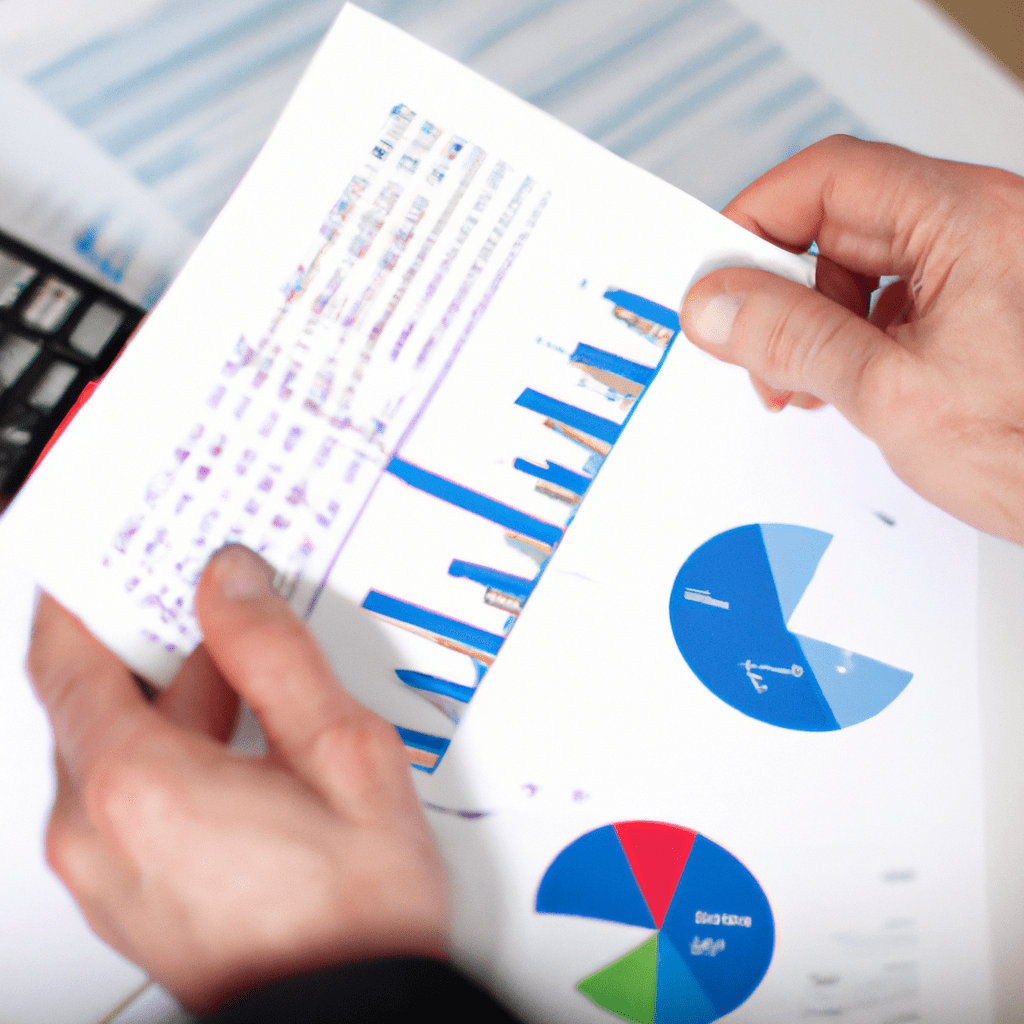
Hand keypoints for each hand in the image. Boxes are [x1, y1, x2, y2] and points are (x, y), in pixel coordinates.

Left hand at [27, 545, 447, 1011]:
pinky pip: (130, 797)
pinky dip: (173, 753)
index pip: (67, 657)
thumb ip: (277, 656)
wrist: (352, 1015)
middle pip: (95, 699)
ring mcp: (107, 870)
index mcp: (137, 785)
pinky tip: (248, 744)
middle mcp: (96, 832)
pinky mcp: (129, 893)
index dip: (83, 594)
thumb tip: (232, 585)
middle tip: (208, 595)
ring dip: (173, 701)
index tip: (110, 555)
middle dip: (151, 644)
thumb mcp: (341, 754)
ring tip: (251, 671)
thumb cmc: (352, 910)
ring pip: (116, 748)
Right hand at [681, 135, 1023, 545]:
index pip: (828, 179)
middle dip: (780, 289)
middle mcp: (979, 230)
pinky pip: (886, 302)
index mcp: (969, 221)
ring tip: (798, 381)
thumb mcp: (893, 393)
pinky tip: (837, 383)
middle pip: (838, 223)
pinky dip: (846, 340)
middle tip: (746, 345)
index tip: (715, 274)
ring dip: (809, 321)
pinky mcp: (975, 310)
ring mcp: (979, 270)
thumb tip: (717, 304)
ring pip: (857, 267)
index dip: (755, 221)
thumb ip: (792, 340)